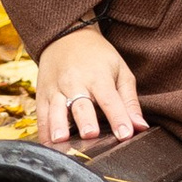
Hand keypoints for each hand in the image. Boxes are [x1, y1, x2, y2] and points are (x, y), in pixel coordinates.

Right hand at [36, 24, 146, 144]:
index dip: (118, 118)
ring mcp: (56, 89)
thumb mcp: (120, 71)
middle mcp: (76, 82)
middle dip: (85, 120)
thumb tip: (140, 127)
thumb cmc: (98, 57)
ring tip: (62, 140)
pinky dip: (43, 132)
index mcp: (99, 77)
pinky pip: (40, 116)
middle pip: (80, 104)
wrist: (66, 36)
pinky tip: (48, 145)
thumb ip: (129, 101)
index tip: (125, 135)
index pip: (110, 99)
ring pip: (56, 110)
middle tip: (90, 135)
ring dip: (58, 126)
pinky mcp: (41, 96)